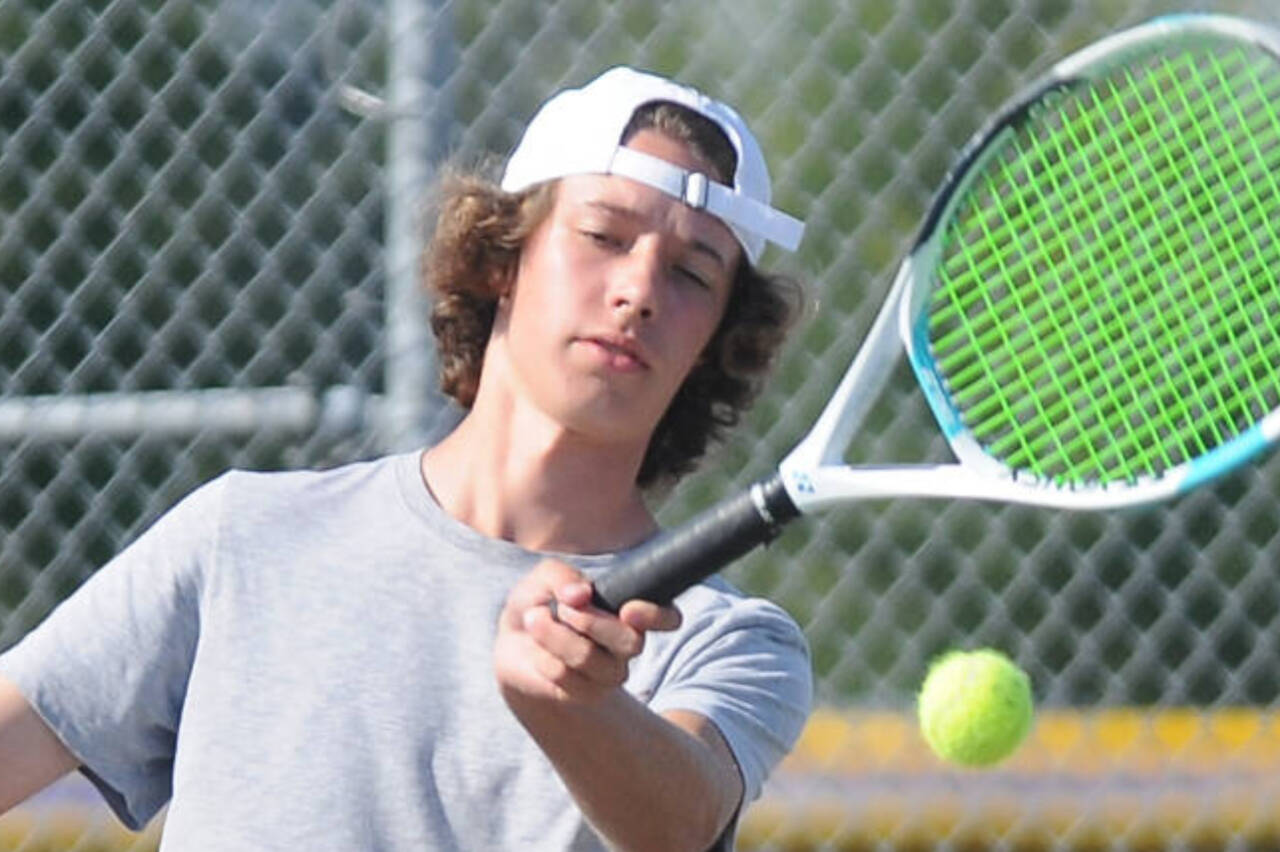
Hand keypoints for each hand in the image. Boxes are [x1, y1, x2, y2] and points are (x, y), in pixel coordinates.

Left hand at [494, 559, 680, 707]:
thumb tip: (579, 594)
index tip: (628, 610)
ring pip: (590, 659)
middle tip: (561, 606)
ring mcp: (610, 673)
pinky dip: (542, 656)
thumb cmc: (540, 600)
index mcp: (630, 611)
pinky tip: (535, 648)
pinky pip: (565, 677)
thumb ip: (562, 576)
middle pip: (630, 642)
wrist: (513, 638)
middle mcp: (628, 644)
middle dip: (588, 620)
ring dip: (555, 636)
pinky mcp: (585, 694)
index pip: (668, 617)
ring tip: (534, 618)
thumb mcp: (544, 577)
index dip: (656, 617)